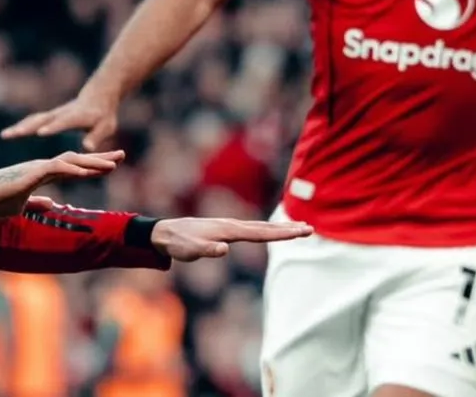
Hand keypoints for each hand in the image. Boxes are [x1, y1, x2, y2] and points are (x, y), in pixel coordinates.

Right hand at [0, 87, 119, 149]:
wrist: (98, 97)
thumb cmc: (103, 116)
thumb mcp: (105, 127)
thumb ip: (95, 137)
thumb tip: (87, 147)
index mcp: (75, 117)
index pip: (62, 122)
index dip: (52, 127)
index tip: (40, 133)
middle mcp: (61, 114)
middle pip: (42, 120)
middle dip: (28, 127)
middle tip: (12, 134)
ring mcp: (54, 114)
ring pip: (34, 120)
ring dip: (19, 127)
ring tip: (5, 136)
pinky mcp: (50, 116)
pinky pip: (33, 120)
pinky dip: (21, 126)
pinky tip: (10, 134)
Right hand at [0, 151, 124, 216]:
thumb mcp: (22, 205)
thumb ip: (38, 202)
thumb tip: (52, 204)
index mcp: (42, 173)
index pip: (73, 167)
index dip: (92, 166)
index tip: (111, 167)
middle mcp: (43, 166)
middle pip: (77, 159)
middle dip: (100, 158)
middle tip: (122, 155)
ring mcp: (38, 167)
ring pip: (72, 161)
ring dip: (93, 162)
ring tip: (113, 164)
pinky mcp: (32, 172)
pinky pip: (58, 168)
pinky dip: (75, 169)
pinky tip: (89, 171)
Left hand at [151, 218, 313, 261]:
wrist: (165, 232)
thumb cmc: (177, 243)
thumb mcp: (189, 251)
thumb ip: (206, 250)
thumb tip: (225, 249)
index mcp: (228, 230)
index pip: (260, 233)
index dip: (282, 233)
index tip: (301, 231)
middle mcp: (232, 226)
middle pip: (265, 228)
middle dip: (288, 229)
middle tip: (310, 229)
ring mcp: (229, 227)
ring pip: (260, 227)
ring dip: (280, 229)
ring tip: (299, 228)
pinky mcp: (226, 231)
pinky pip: (252, 230)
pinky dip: (267, 230)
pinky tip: (272, 232)